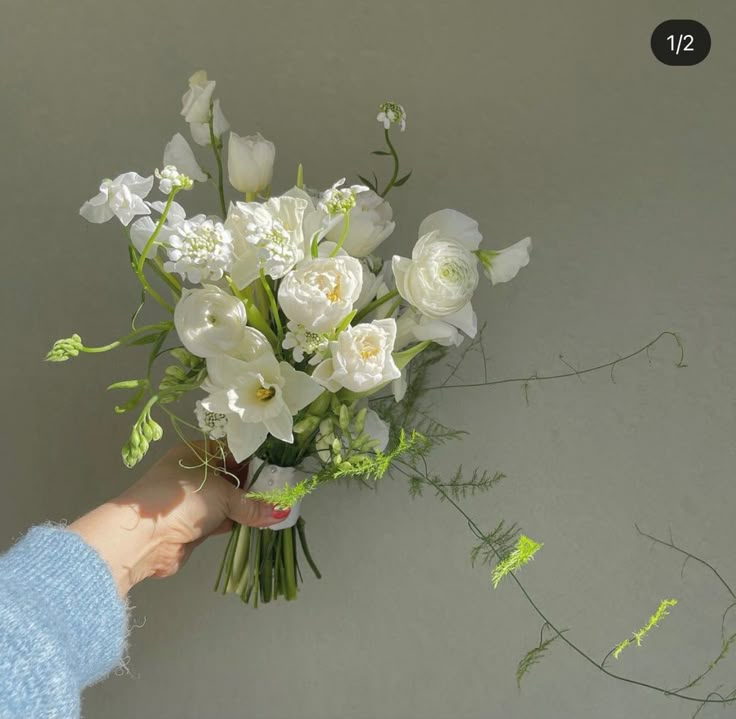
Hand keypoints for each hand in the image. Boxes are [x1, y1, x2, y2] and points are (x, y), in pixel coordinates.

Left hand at [70, 443, 284, 595]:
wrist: (144, 537)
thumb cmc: (182, 500)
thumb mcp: (223, 495)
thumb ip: (252, 505)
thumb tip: (279, 512)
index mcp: (196, 452)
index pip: (233, 451)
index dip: (256, 459)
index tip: (279, 468)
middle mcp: (194, 473)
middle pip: (232, 476)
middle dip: (254, 485)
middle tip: (282, 489)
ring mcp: (193, 500)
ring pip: (228, 500)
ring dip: (247, 506)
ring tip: (275, 506)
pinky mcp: (194, 524)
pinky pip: (222, 519)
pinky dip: (237, 522)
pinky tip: (258, 523)